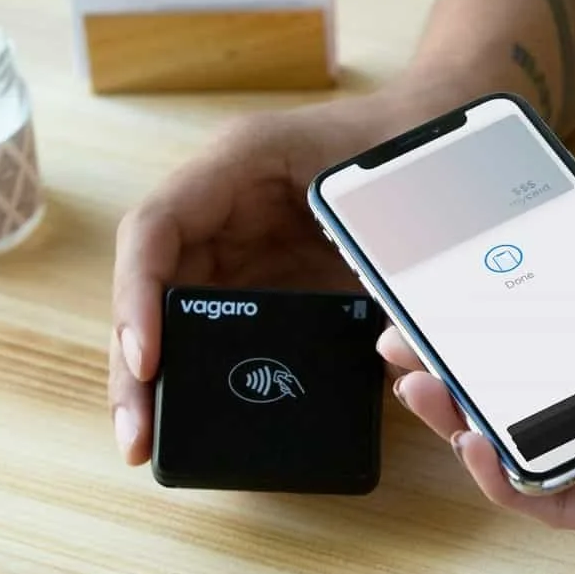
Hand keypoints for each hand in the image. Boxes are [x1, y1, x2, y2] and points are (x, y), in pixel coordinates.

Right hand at [108, 87, 441, 464]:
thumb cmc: (411, 147)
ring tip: (146, 444)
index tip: (149, 361)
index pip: (156, 228)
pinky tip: (192, 421)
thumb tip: (384, 350)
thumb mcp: (390, 193)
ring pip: (171, 310)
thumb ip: (379, 257)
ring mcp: (235, 239)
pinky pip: (213, 322)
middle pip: (149, 283)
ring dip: (154, 377)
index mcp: (239, 163)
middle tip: (135, 437)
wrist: (439, 129)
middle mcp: (221, 202)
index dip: (140, 296)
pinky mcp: (258, 273)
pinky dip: (197, 370)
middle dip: (135, 362)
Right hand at [382, 188, 574, 534]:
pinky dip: (505, 477)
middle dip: (459, 371)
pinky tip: (471, 441)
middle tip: (408, 347)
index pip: (557, 337)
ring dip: (463, 421)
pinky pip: (556, 497)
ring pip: (529, 447)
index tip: (444, 298)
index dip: (495, 321)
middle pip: (528, 393)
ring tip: (420, 388)